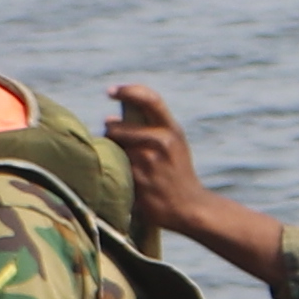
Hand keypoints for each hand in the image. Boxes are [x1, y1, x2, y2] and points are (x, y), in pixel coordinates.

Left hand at [99, 82, 214, 239]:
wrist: (189, 207)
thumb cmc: (177, 172)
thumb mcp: (174, 144)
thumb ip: (151, 127)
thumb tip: (111, 118)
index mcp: (172, 130)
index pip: (149, 99)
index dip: (127, 91)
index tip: (110, 91)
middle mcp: (161, 142)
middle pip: (117, 127)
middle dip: (110, 132)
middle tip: (114, 137)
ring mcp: (148, 163)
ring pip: (112, 149)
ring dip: (110, 154)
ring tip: (124, 162)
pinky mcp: (137, 182)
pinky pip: (113, 170)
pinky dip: (112, 171)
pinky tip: (122, 178)